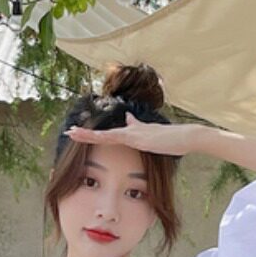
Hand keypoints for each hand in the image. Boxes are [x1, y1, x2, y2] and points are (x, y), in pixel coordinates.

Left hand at [65, 120, 204, 157]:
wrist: (186, 136)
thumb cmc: (172, 138)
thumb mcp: (152, 133)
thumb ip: (139, 126)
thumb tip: (129, 117)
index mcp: (132, 132)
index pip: (108, 134)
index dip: (93, 134)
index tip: (79, 133)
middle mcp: (130, 131)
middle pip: (103, 133)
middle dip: (85, 133)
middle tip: (69, 132)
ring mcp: (134, 134)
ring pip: (106, 135)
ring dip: (88, 135)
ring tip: (73, 133)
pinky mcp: (139, 138)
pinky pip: (117, 139)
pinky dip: (103, 138)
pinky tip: (94, 137)